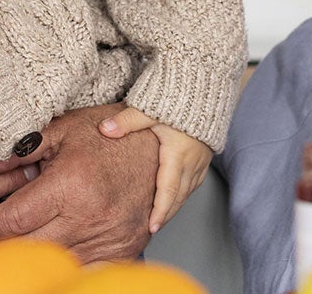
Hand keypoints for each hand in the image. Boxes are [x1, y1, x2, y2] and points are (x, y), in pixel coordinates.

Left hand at [0, 104, 157, 261]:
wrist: (161, 145)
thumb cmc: (112, 135)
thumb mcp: (64, 130)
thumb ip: (22, 149)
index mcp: (71, 183)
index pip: (14, 219)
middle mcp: (89, 215)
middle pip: (30, 246)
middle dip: (1, 246)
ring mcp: (107, 236)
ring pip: (55, 260)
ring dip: (32, 256)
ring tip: (14, 247)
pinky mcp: (122, 249)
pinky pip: (85, 269)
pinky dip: (66, 264)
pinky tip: (52, 256)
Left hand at [98, 107, 212, 232]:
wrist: (207, 84)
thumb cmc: (179, 97)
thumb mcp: (149, 109)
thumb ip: (126, 121)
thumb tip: (104, 129)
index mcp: (177, 154)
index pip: (168, 191)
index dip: (160, 211)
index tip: (152, 228)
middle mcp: (192, 160)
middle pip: (179, 195)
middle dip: (167, 213)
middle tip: (153, 228)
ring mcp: (201, 158)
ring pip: (188, 189)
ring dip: (175, 203)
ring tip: (161, 215)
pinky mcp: (206, 153)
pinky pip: (195, 180)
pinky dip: (183, 191)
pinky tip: (175, 193)